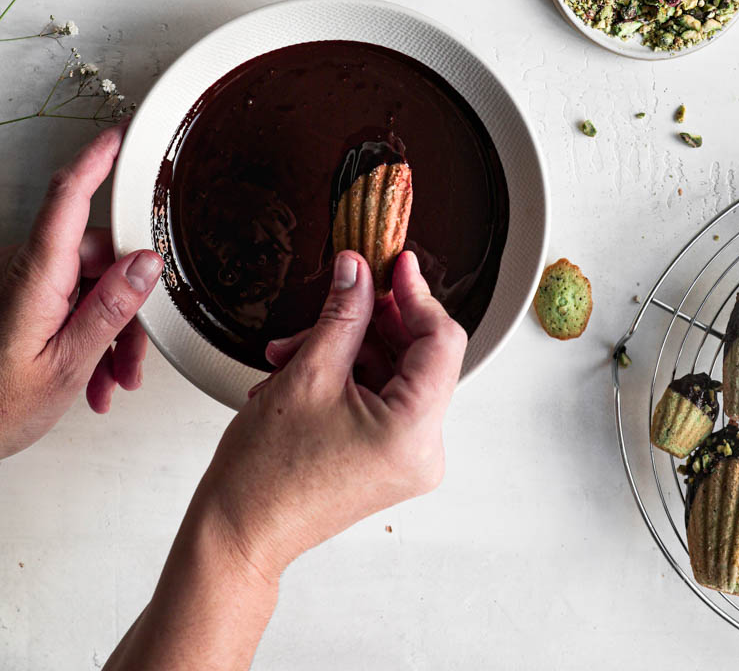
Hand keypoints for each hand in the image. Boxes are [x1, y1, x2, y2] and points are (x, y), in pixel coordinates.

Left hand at [0, 125, 162, 458]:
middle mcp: (30, 269)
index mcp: (37, 274)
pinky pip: (75, 299)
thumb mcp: (66, 365)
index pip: (68, 196)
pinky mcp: (29, 300)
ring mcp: (29, 284)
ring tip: (107, 379)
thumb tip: (146, 263)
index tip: (124, 133)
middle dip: (129, 304)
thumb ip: (110, 309)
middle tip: (132, 357)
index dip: (97, 158)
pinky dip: (92, 335)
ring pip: (95, 284)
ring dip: (111, 331)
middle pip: (100, 254)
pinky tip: (93, 376)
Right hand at [104, 248, 465, 670]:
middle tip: (336, 296)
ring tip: (291, 348)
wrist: (237, 534)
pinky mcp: (385, 460)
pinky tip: (297, 369)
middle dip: (367, 322)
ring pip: (391, 373)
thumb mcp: (308, 373)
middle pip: (416, 356)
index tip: (395, 264)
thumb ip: (343, 312)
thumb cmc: (264, 475)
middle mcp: (422, 451)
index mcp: (414, 431)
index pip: (441, 340)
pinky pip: (378, 398)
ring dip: (344, 348)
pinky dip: (343, 375)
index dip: (417, 294)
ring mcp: (405, 459)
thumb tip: (359, 270)